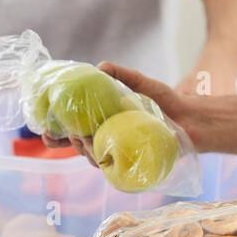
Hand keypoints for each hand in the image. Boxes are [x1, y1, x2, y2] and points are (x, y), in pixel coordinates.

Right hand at [47, 62, 204, 161]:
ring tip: (86, 142)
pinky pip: (111, 169)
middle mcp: (106, 138)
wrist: (192, 121)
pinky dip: (102, 164)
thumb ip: (121, 75)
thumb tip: (99, 67)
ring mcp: (117, 153)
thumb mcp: (142, 84)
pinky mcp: (129, 166)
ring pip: (91, 156)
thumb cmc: (167, 102)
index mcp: (103, 120)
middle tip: (70, 135)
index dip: (56, 130)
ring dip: (84, 152)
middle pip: (76, 143)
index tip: (44, 128)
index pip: (73, 127)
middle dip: (66, 142)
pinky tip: (100, 160)